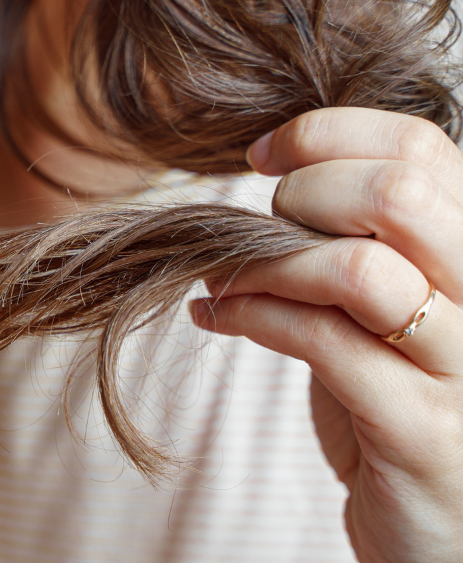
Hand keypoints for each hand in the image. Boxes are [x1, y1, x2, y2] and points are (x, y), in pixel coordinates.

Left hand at [190, 107, 462, 561]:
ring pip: (358, 270)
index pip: (419, 145)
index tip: (262, 155)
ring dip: (265, 263)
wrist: (444, 526)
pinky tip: (216, 317)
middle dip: (303, 194)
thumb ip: (358, 236)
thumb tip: (275, 171)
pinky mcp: (420, 429)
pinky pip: (323, 344)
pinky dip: (251, 317)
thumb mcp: (389, 302)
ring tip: (222, 277)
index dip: (326, 135)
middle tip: (260, 226)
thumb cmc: (403, 397)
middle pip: (400, 192)